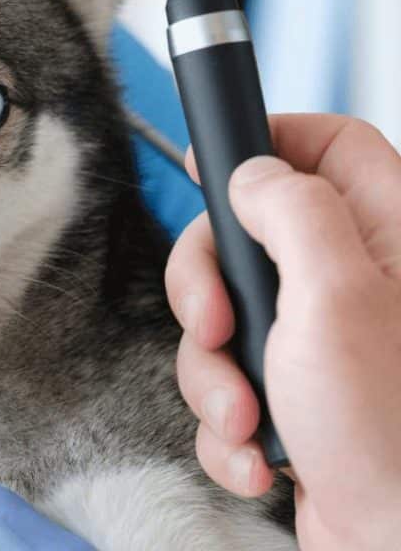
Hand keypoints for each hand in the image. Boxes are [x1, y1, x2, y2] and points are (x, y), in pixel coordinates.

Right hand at [165, 114, 400, 550]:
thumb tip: (252, 170)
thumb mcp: (336, 299)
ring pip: (225, 311)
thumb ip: (292, 211)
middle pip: (248, 231)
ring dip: (213, 370)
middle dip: (208, 284)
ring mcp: (320, 340)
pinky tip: (259, 453)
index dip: (271, 137)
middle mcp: (354, 281)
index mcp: (387, 238)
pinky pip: (226, 377)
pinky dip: (226, 419)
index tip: (214, 163)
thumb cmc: (395, 438)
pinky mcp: (291, 393)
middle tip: (214, 324)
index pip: (332, 144)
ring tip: (246, 417)